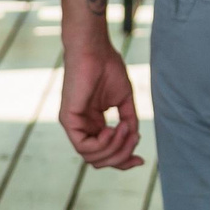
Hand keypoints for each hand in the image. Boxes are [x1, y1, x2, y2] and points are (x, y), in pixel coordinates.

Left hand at [60, 40, 141, 168]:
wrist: (95, 48)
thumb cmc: (108, 67)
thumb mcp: (124, 100)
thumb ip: (128, 121)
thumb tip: (134, 140)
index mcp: (93, 124)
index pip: (105, 154)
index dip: (123, 161)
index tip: (141, 160)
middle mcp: (82, 127)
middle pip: (100, 160)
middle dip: (121, 156)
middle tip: (134, 138)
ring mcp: (73, 125)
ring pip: (92, 157)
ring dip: (115, 148)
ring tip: (125, 128)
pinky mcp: (67, 119)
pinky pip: (84, 146)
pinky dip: (103, 142)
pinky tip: (112, 129)